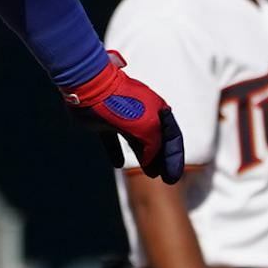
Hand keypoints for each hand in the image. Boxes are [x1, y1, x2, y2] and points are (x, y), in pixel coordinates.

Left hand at [66, 51, 183, 182]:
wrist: (92, 88)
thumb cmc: (123, 104)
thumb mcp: (147, 126)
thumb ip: (154, 145)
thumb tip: (151, 162)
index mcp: (158, 111)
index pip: (173, 137)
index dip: (175, 158)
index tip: (172, 177)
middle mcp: (143, 113)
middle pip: (157, 140)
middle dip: (163, 160)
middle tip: (166, 179)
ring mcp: (123, 117)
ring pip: (137, 142)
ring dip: (145, 158)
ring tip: (150, 174)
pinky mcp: (103, 122)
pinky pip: (112, 140)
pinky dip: (116, 152)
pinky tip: (118, 164)